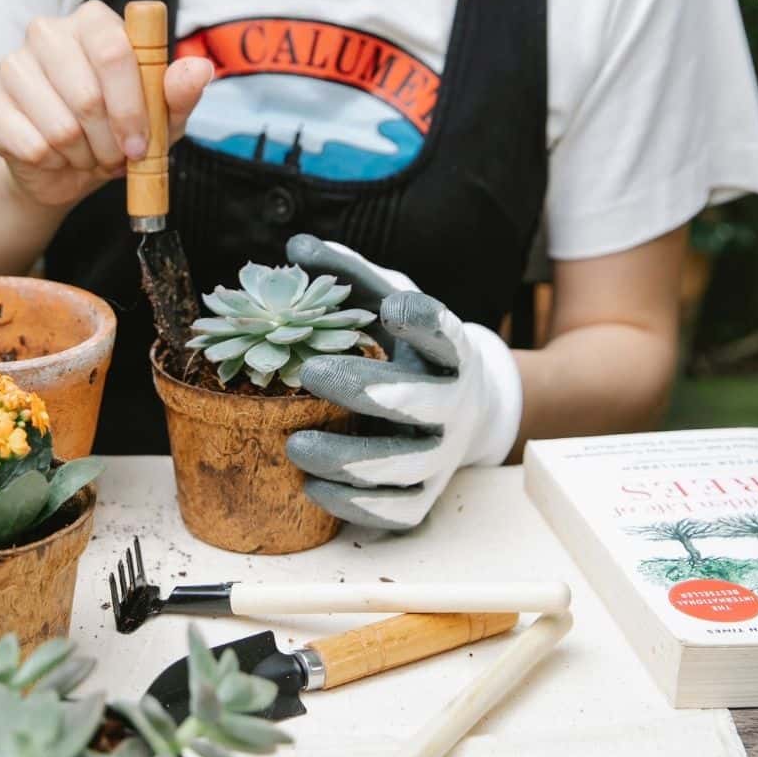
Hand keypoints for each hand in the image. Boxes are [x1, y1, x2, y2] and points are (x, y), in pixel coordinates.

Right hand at [0, 0, 213, 207]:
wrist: (67, 171)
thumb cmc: (117, 133)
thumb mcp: (160, 119)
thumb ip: (178, 94)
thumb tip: (198, 70)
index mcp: (93, 23)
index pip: (114, 52)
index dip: (131, 107)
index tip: (141, 144)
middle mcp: (48, 33)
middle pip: (87, 95)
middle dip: (109, 142)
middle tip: (114, 156)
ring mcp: (13, 66)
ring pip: (60, 126)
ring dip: (83, 156)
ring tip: (87, 154)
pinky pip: (31, 146)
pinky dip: (53, 164)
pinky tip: (56, 157)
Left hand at [284, 235, 522, 529]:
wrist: (462, 408)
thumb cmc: (408, 347)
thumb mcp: (388, 302)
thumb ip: (348, 275)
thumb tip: (296, 245)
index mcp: (449, 350)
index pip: (446, 333)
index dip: (425, 321)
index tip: (393, 308)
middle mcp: (453, 403)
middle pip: (421, 403)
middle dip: (366, 389)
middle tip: (311, 372)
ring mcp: (442, 453)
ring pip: (405, 466)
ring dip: (349, 459)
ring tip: (296, 445)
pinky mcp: (427, 493)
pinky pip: (399, 511)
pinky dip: (357, 507)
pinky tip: (313, 489)